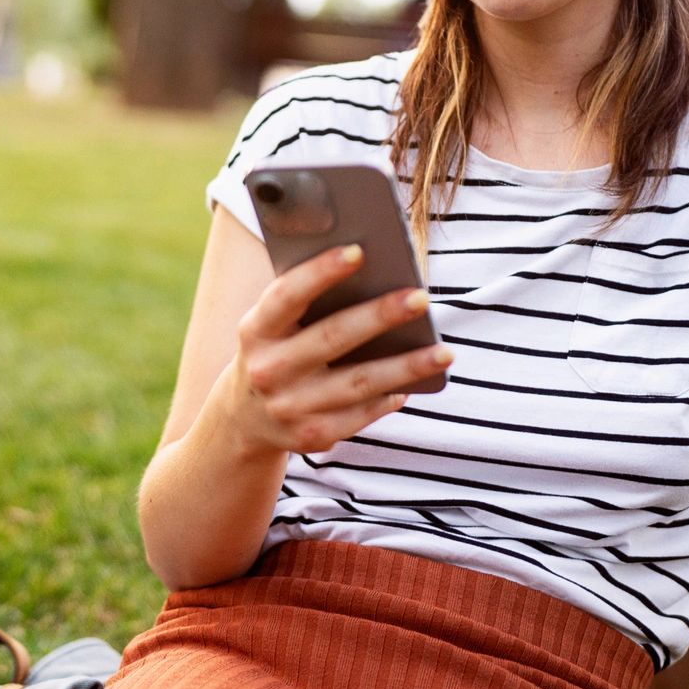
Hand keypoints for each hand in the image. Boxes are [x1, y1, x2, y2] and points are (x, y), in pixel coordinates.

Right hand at [214, 242, 451, 458]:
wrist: (244, 417)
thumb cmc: (276, 349)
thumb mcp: (272, 324)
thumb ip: (305, 301)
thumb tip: (369, 272)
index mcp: (255, 331)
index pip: (286, 296)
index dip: (319, 273)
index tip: (358, 251)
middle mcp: (267, 371)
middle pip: (331, 338)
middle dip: (379, 316)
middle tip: (420, 297)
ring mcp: (288, 409)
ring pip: (357, 383)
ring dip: (404, 367)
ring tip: (444, 352)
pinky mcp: (311, 437)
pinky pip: (359, 415)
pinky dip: (388, 398)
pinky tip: (413, 384)